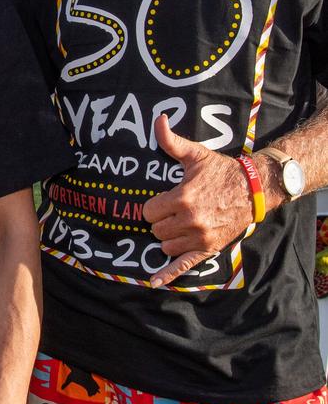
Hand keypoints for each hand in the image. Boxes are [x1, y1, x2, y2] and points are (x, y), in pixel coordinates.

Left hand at [142, 115, 252, 287]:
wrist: (254, 189)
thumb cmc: (222, 171)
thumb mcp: (196, 155)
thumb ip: (172, 141)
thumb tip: (159, 121)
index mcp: (183, 198)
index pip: (149, 211)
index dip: (153, 206)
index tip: (162, 201)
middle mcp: (190, 221)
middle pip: (156, 229)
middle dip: (161, 220)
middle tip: (173, 211)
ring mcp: (199, 238)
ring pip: (166, 245)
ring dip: (168, 237)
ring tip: (179, 224)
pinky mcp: (208, 249)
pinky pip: (183, 265)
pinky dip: (168, 275)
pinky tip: (154, 282)